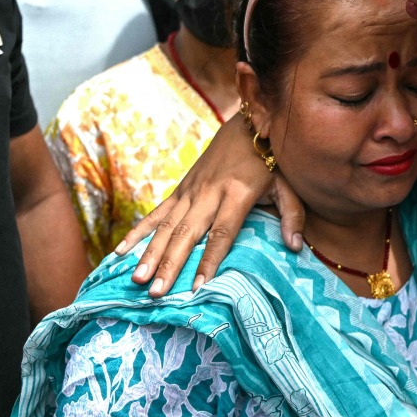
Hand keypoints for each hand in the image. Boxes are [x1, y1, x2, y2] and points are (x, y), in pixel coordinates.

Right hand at [114, 118, 305, 296]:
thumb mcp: (288, 184)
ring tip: (137, 279)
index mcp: (237, 194)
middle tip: (155, 292)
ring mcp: (191, 190)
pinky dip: (138, 232)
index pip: (221, 233)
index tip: (197, 287)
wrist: (250, 124)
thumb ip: (292, 214)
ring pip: (167, 225)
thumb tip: (296, 247)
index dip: (209, 260)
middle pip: (187, 233)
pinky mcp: (181, 188)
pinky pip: (157, 212)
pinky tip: (121, 252)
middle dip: (170, 264)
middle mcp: (209, 193)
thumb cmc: (272, 160)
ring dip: (150, 253)